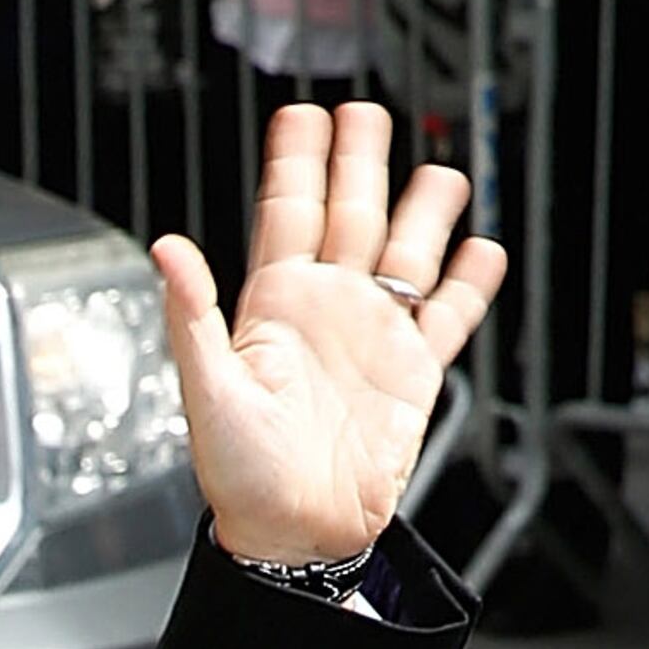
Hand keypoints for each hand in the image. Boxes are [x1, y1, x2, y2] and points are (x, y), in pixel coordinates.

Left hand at [155, 100, 510, 570]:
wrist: (294, 536)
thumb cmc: (241, 478)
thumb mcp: (208, 391)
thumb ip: (192, 315)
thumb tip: (166, 248)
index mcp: (274, 306)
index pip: (287, 213)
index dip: (297, 162)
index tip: (302, 114)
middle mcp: (327, 310)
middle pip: (350, 214)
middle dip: (360, 162)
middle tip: (368, 112)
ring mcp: (373, 336)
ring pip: (406, 253)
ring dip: (424, 211)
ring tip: (441, 172)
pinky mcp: (413, 373)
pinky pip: (448, 316)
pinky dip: (468, 283)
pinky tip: (482, 250)